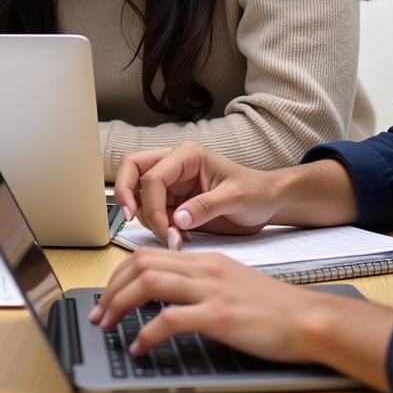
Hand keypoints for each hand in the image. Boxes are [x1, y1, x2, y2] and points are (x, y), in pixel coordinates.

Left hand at [92, 249, 324, 361]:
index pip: (149, 255)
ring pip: (148, 283)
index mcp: (204, 260)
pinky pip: (170, 319)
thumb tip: (169, 298)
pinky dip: (148, 333)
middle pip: (141, 265)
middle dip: (111, 289)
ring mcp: (210, 291)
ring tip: (108, 326)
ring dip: (119, 305)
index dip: (120, 275)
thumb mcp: (231, 283)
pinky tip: (140, 346)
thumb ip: (201, 283)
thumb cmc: (275, 308)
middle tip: (99, 313)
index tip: (108, 294)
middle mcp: (203, 269)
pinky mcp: (219, 316)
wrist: (309, 318)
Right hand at [115, 141, 278, 247]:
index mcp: (187, 155)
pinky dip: (155, 225)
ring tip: (171, 237)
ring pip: (137, 193)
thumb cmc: (255, 192)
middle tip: (130, 218)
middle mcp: (174, 165)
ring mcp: (171, 183)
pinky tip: (175, 237)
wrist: (267, 203)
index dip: (151, 204)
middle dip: (125, 193)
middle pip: (132, 169)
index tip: (164, 229)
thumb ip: (206, 206)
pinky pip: (150, 210)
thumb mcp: (236, 198)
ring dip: (146, 217)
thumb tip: (178, 219)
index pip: (153, 176)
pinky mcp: (172, 201)